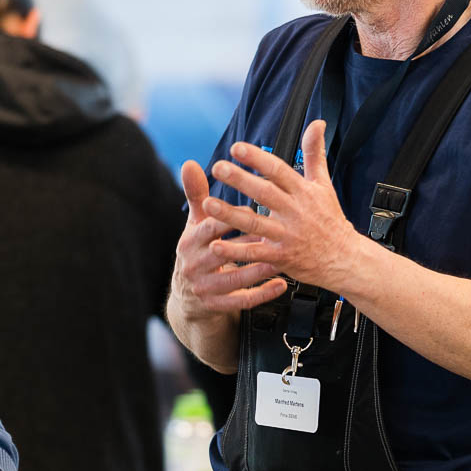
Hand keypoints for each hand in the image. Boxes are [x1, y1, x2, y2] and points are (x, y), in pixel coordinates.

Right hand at [174, 159, 286, 314]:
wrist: (189, 296)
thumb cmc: (198, 251)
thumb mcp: (195, 224)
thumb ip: (196, 194)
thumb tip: (189, 163)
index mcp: (189, 242)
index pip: (210, 227)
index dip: (230, 218)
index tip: (252, 210)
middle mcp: (193, 266)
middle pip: (222, 252)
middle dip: (248, 244)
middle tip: (274, 235)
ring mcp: (204, 288)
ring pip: (234, 279)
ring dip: (258, 270)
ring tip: (280, 260)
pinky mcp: (215, 306)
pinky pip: (241, 301)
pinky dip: (262, 293)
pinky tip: (281, 285)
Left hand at [204, 120, 364, 289]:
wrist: (344, 258)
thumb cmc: (331, 220)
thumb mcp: (324, 184)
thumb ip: (315, 153)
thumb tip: (317, 123)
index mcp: (303, 192)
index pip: (278, 170)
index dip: (258, 159)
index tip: (237, 148)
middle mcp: (294, 212)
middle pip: (265, 193)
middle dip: (240, 180)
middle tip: (218, 167)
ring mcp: (287, 236)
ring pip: (255, 223)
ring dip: (230, 214)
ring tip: (208, 204)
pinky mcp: (280, 257)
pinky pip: (255, 253)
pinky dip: (236, 250)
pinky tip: (216, 245)